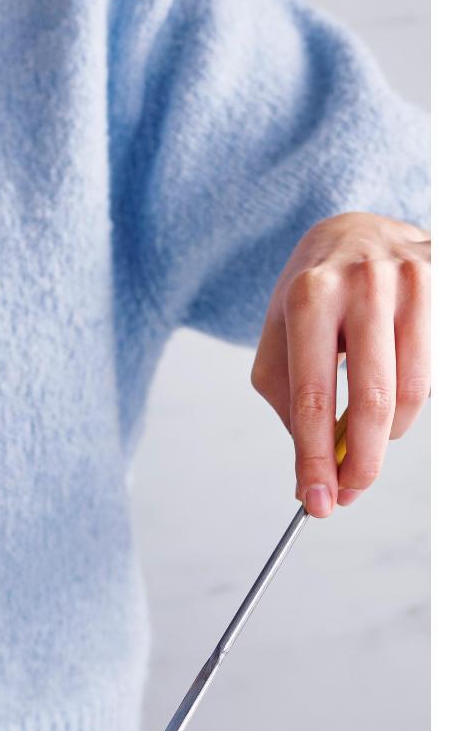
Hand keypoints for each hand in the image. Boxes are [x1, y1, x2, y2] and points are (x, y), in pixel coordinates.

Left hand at [251, 213, 429, 516]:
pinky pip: (441, 371)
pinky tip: (395, 379)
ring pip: (415, 393)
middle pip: (374, 401)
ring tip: (367, 422)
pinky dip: (415, 395)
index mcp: (309, 295)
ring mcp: (416, 280)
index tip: (318, 501)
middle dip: (363, 462)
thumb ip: (288, 399)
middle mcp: (364, 283)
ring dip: (390, 428)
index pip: (312, 396)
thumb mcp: (279, 334)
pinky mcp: (451, 284)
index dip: (315, 458)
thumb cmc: (314, 292)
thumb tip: (310, 473)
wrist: (356, 229)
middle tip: (350, 491)